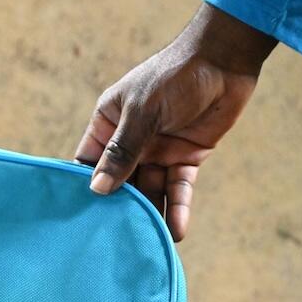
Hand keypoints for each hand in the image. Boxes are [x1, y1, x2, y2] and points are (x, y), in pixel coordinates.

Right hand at [74, 3, 275, 241]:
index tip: (78, 216)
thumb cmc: (173, 76)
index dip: (84, 187)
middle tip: (111, 237)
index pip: (88, 162)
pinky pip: (178, 188)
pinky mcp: (185, 158)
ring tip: (144, 240)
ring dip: (149, 213)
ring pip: (149, 189)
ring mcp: (157, 152)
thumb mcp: (141, 112)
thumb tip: (98, 189)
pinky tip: (175, 230)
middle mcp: (130, 142)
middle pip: (119, 182)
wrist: (224, 61)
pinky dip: (177, 208)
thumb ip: (122, 150)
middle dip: (118, 207)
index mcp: (108, 125)